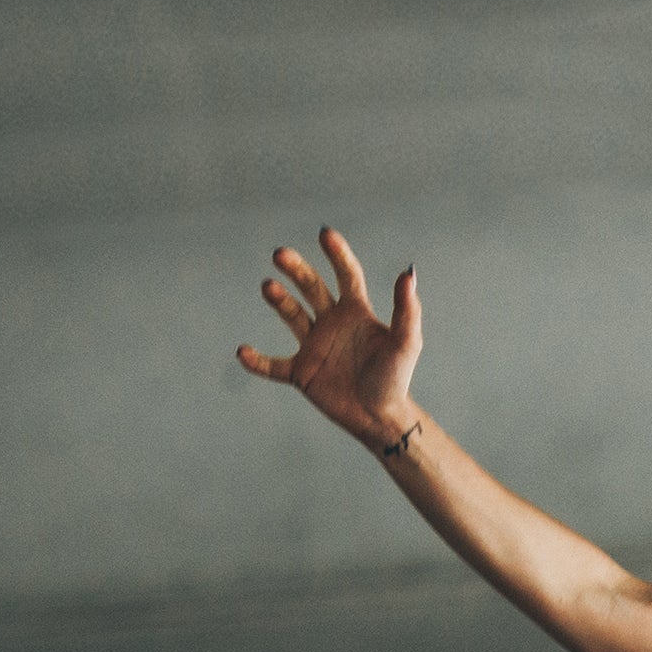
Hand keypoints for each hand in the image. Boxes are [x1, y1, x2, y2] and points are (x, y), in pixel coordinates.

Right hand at [236, 226, 422, 450]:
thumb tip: (408, 273)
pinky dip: (258, 362)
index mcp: (356, 311)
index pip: (346, 274)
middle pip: (311, 287)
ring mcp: (314, 345)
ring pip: (292, 316)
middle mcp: (332, 322)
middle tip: (280, 255)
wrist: (381, 417)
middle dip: (297, 270)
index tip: (325, 234)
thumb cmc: (396, 379)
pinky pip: (274, 366)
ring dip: (280, 301)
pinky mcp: (302, 372)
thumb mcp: (406, 343)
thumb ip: (407, 310)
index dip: (337, 254)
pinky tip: (243, 352)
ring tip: (268, 287)